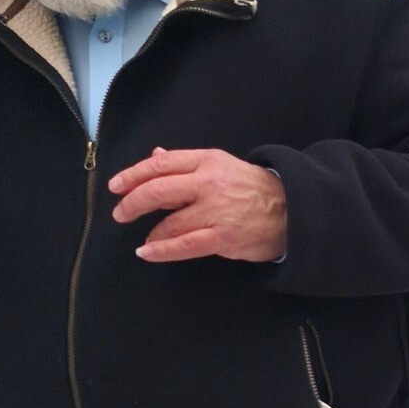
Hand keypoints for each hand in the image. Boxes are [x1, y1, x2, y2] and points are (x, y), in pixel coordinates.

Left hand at [109, 147, 286, 263]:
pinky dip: (160, 249)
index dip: (133, 175)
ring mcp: (215, 211)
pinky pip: (183, 245)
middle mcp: (208, 183)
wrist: (292, 211)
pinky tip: (147, 251)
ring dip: (150, 230)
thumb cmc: (254, 189)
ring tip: (146, 236)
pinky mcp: (221, 236)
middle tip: (120, 213)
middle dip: (132, 203)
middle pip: (158, 190)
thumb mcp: (221, 166)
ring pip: (169, 221)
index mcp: (207, 161)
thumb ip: (186, 163)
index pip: (161, 165)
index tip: (116, 186)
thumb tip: (155, 156)